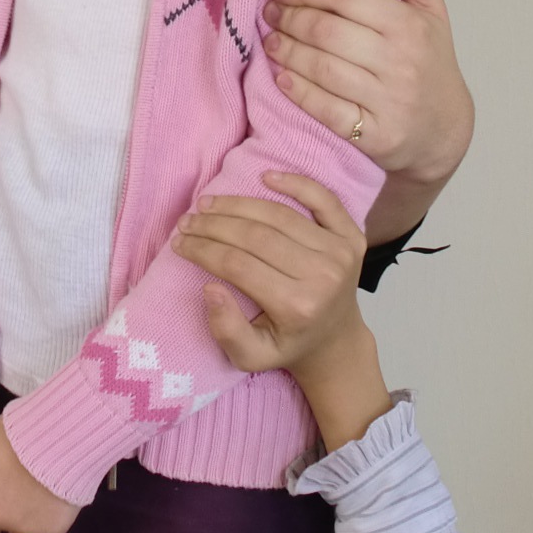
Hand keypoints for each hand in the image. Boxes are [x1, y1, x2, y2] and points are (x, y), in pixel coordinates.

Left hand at [0, 416, 80, 532]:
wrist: (66, 437)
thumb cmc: (25, 425)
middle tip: (4, 485)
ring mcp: (19, 526)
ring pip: (11, 528)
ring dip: (16, 514)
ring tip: (32, 488)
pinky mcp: (48, 531)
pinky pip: (42, 532)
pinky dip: (46, 519)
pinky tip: (53, 497)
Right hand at [173, 174, 391, 451]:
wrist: (336, 339)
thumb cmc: (288, 344)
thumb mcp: (251, 356)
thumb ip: (227, 330)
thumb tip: (210, 288)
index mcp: (297, 307)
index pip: (238, 266)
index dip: (203, 250)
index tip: (179, 242)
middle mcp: (323, 276)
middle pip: (256, 236)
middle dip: (213, 225)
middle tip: (187, 221)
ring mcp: (341, 253)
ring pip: (280, 215)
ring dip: (238, 204)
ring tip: (207, 203)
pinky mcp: (353, 236)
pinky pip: (324, 200)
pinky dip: (296, 183)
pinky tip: (265, 176)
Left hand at [264, 0, 473, 186]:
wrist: (445, 131)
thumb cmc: (431, 63)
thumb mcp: (432, 13)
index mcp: (411, 26)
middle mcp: (401, 62)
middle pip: (329, 32)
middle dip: (290, 19)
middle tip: (269, 12)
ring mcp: (389, 101)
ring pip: (323, 69)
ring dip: (287, 52)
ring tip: (270, 40)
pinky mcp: (376, 135)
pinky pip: (327, 111)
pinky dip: (299, 91)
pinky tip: (281, 76)